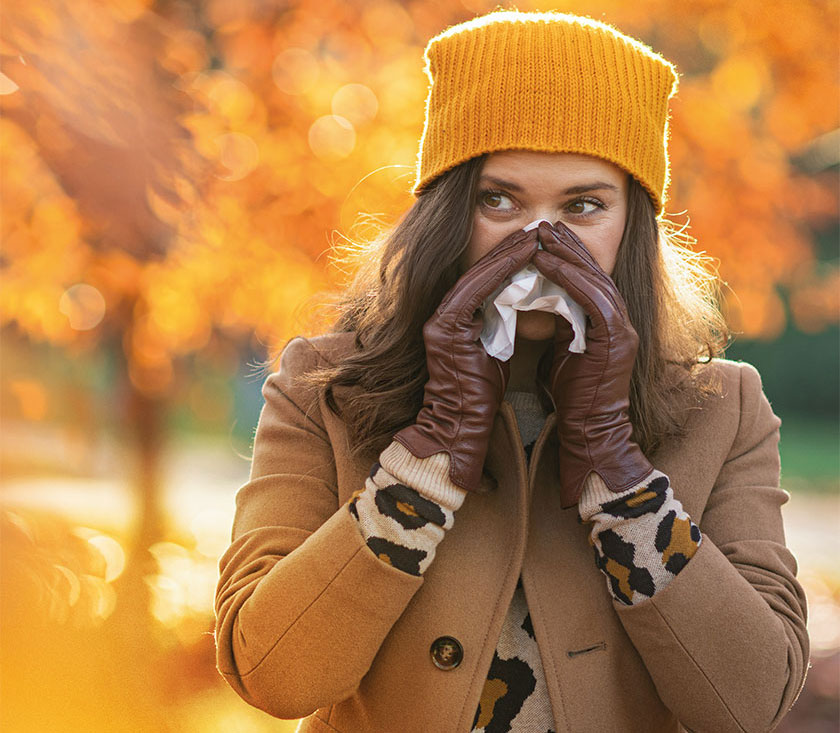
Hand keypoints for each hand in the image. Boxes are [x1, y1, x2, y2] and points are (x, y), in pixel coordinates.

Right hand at [393, 226, 539, 491]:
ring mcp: (441, 321)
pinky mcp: (445, 330)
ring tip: (534, 236)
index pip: (483, 281)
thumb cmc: (479, 397)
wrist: (458, 428)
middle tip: (537, 229)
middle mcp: (442, 316)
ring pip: (476, 276)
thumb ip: (500, 327)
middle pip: (478, 272)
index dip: (508, 259)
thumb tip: (524, 304)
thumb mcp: (493, 354)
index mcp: (453, 321)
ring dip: (506, 254)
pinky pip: (475, 291)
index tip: (535, 243)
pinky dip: (500, 271)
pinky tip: (523, 256)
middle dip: (509, 249)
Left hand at [531, 220, 653, 507]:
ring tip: (542, 232)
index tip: (545, 237)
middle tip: (544, 223)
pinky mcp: (616, 339)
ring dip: (567, 252)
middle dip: (569, 245)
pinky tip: (545, 259)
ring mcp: (622, 329)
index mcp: (608, 325)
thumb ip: (559, 328)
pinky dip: (568, 275)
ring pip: (595, 278)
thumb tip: (536, 306)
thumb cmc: (572, 401)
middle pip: (595, 272)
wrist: (590, 435)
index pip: (589, 280)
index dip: (568, 256)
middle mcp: (620, 322)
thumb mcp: (562, 355)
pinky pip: (592, 296)